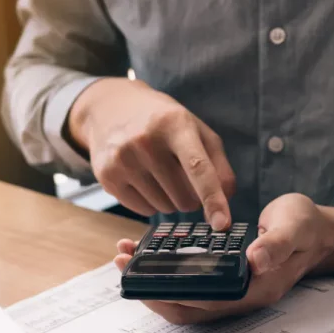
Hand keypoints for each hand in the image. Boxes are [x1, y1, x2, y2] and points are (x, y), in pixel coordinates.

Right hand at [68, 78, 235, 228]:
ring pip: (165, 208)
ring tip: (160, 174)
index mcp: (175, 124)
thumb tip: (226, 199)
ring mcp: (123, 159)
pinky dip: (151, 203)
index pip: (199, 168)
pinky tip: (144, 180)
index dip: (213, 199)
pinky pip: (144, 210)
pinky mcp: (107, 176)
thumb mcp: (196, 130)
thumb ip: (218, 164)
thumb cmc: (163, 122)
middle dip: (192, 197)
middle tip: (181, 175)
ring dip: (171, 201)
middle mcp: (146, 141)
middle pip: (185, 197)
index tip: (222, 224)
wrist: (111, 108)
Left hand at [114, 194, 333, 323]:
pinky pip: (189, 282)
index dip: (171, 295)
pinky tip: (147, 251)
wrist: (316, 230)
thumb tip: (254, 261)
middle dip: (150, 289)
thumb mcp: (295, 227)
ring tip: (126, 255)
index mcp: (257, 290)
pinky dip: (165, 271)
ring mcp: (231, 290)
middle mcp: (240, 297)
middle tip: (121, 263)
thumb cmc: (306, 227)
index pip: (206, 303)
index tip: (142, 280)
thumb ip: (276, 244)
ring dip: (153, 281)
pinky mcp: (224, 277)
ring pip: (184, 296)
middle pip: (187, 305)